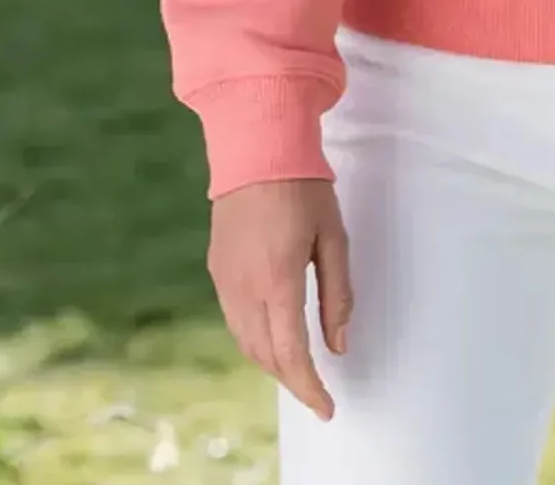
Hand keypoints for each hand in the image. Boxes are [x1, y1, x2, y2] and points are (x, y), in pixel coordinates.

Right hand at [208, 177, 351, 420]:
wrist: (256, 146)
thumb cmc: (304, 187)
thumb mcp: (334, 236)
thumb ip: (337, 294)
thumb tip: (338, 346)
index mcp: (278, 280)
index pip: (290, 353)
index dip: (309, 387)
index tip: (327, 407)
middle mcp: (244, 288)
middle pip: (265, 356)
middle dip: (292, 379)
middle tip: (318, 390)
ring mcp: (225, 281)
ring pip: (245, 343)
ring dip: (272, 362)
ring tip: (299, 368)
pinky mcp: (216, 270)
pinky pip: (234, 321)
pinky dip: (255, 340)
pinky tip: (274, 335)